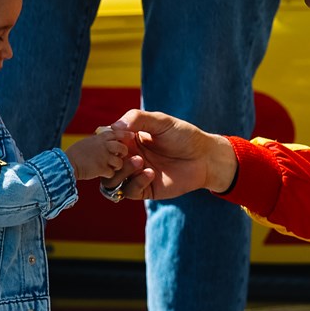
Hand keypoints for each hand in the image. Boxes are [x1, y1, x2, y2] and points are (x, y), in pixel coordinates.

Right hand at [65, 128, 128, 181]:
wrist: (65, 163)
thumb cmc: (74, 153)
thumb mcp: (87, 142)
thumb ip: (98, 141)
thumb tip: (106, 143)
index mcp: (100, 137)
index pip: (117, 133)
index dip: (125, 134)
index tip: (131, 136)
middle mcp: (104, 145)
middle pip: (122, 148)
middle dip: (122, 153)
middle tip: (118, 156)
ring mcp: (103, 157)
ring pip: (119, 162)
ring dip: (115, 166)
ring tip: (108, 167)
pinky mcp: (102, 168)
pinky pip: (112, 173)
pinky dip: (108, 174)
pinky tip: (102, 173)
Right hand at [106, 109, 234, 199]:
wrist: (205, 158)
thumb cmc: (184, 136)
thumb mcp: (161, 121)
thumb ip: (137, 118)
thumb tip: (113, 127)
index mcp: (129, 139)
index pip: (106, 143)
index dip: (106, 142)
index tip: (117, 138)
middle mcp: (129, 157)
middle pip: (104, 163)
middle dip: (110, 159)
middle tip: (124, 153)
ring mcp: (135, 175)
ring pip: (110, 181)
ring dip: (121, 172)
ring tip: (139, 162)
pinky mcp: (145, 189)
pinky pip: (128, 191)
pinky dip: (135, 183)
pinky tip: (150, 173)